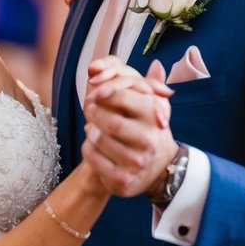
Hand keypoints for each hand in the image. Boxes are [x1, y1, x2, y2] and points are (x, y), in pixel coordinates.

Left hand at [82, 56, 176, 197]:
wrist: (156, 170)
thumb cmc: (147, 130)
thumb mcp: (151, 107)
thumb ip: (148, 84)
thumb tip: (157, 64)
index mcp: (155, 117)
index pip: (126, 97)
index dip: (106, 91)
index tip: (95, 90)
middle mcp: (149, 140)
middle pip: (111, 121)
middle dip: (94, 112)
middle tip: (89, 108)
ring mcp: (137, 162)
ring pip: (100, 140)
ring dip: (90, 130)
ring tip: (91, 126)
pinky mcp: (123, 181)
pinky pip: (94, 160)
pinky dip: (87, 149)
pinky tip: (90, 143)